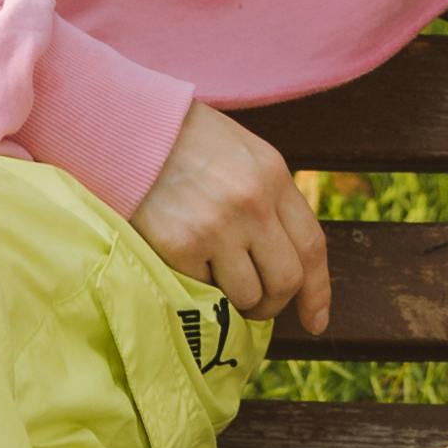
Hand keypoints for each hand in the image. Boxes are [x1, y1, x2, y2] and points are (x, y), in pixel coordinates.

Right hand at [131, 100, 330, 334]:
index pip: (312, 245)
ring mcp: (216, 227)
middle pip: (286, 280)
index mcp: (273, 176)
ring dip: (234, 300)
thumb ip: (270, 199)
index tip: (316, 320)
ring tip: (215, 279)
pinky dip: (196, 286)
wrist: (130, 127)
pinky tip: (183, 259)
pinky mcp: (178, 247)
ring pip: (246, 296)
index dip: (318, 291)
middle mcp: (252, 204)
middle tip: (256, 305)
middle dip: (274, 303)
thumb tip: (288, 258)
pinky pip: (201, 290)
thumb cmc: (188, 140)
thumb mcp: (245, 154)